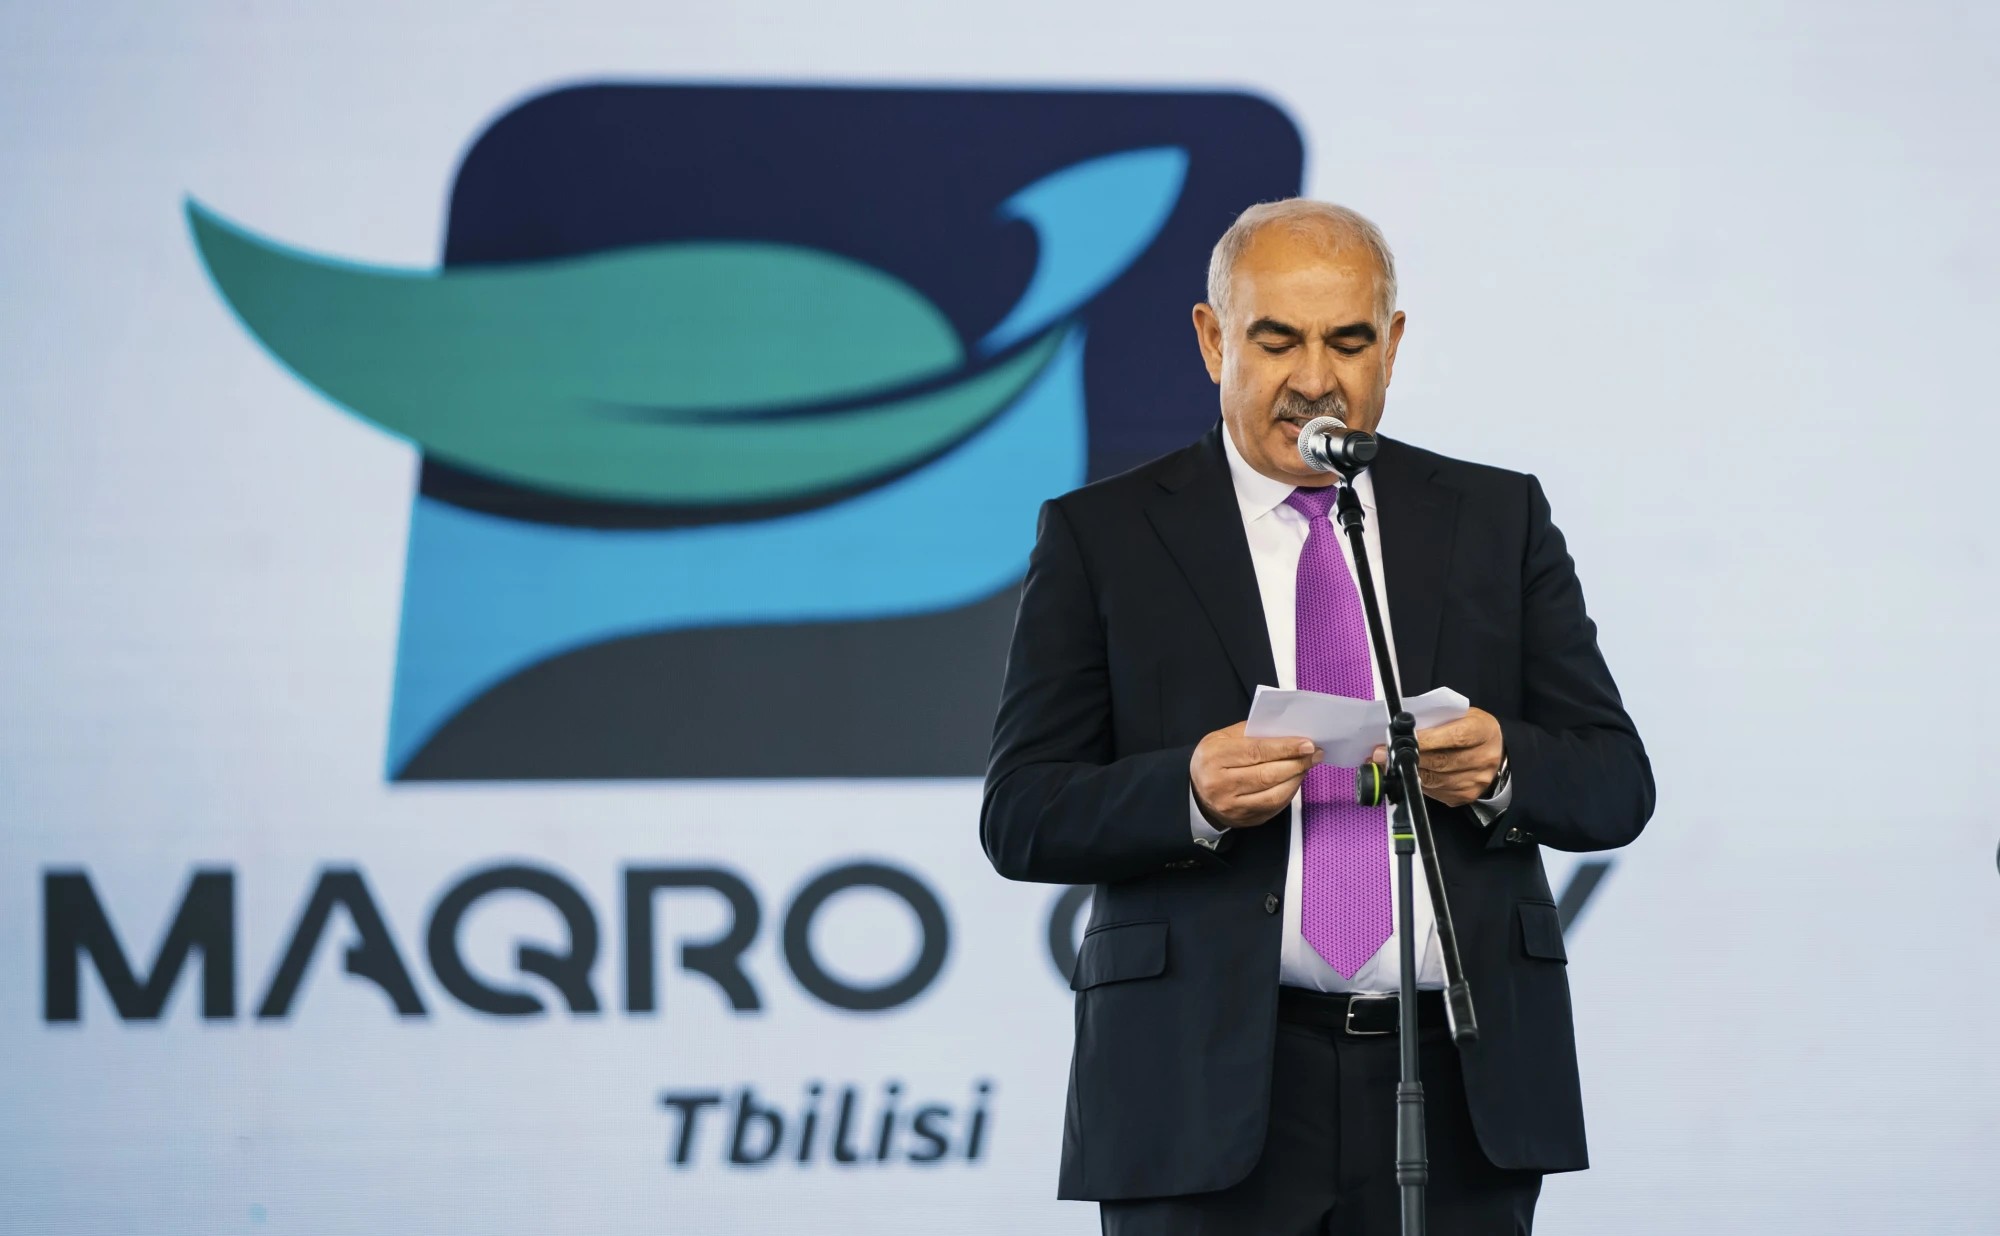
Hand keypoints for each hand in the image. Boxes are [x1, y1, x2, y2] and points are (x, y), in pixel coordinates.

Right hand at [1190, 722, 1321, 829]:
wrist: (1197, 793)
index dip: (1285, 748)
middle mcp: (1220, 785)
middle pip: (1268, 775)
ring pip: (1274, 794)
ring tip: (1307, 765)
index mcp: (1214, 757)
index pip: (1255, 751)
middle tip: (1315, 753)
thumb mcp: (1222, 738)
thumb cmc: (1214, 760)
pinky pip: (1275, 807)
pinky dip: (1290, 792)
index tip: (1307, 743)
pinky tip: (1295, 779)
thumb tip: (1286, 732)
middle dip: (1297, 763)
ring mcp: (1233, 807)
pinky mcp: (1245, 820)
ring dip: (1297, 779)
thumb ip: (1251, 732)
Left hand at [1369, 706, 1504, 808]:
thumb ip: (1436, 721)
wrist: (1498, 751)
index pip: (1455, 737)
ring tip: (1389, 764)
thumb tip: (1402, 729)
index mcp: (1484, 731)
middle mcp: (1484, 758)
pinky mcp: (1467, 795)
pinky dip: (1419, 783)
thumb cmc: (1473, 729)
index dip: (1427, 739)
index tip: (1402, 738)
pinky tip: (1408, 774)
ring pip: (1436, 779)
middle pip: (1442, 761)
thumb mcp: (1461, 716)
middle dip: (1408, 757)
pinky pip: (1437, 792)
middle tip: (1383, 753)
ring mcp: (1477, 780)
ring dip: (1409, 772)